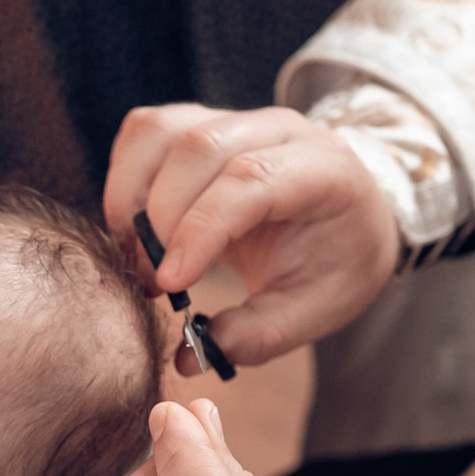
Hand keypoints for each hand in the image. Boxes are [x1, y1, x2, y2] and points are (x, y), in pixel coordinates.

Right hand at [103, 103, 400, 368]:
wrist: (349, 211)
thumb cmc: (338, 258)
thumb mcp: (318, 307)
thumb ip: (259, 334)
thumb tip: (188, 356)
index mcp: (322, 169)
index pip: (250, 179)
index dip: (200, 229)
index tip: (168, 284)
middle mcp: (277, 129)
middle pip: (197, 147)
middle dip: (158, 220)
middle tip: (150, 283)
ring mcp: (233, 119)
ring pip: (159, 131)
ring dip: (131, 198)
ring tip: (139, 257)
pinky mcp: (196, 123)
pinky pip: (143, 134)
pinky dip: (125, 182)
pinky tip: (137, 231)